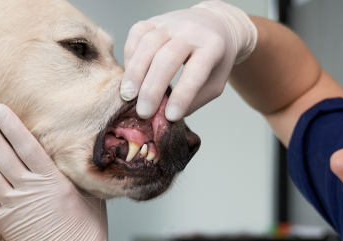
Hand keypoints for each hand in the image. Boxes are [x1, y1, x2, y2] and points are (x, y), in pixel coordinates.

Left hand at [0, 104, 120, 240]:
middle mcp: (30, 191)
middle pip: (1, 154)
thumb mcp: (90, 193)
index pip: (26, 145)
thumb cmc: (89, 232)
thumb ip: (75, 171)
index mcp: (53, 181)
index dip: (10, 125)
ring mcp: (14, 208)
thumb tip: (69, 148)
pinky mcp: (5, 225)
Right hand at [121, 0, 256, 121]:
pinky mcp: (154, 20)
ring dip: (135, 72)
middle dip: (152, 88)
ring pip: (148, 44)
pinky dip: (130, 56)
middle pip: (167, 58)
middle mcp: (191, 31)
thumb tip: (164, 118)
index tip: (171, 117)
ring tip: (128, 95)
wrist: (214, 25)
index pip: (196, 72)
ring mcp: (171, 22)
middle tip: (143, 112)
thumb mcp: (214, 84)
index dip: (182, 96)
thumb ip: (192, 100)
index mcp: (212, 47)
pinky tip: (129, 75)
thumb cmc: (213, 61)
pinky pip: (137, 34)